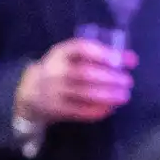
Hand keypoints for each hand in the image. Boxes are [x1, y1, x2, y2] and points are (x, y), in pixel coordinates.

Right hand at [15, 38, 136, 125]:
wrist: (28, 92)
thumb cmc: (59, 71)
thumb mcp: (70, 58)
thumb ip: (98, 56)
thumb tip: (131, 59)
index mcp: (59, 53)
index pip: (81, 48)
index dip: (102, 53)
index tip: (120, 60)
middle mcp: (54, 71)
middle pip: (85, 73)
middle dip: (110, 77)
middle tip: (128, 81)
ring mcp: (53, 91)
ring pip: (84, 93)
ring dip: (107, 95)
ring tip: (124, 95)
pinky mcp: (55, 109)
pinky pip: (79, 111)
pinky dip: (97, 110)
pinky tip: (110, 108)